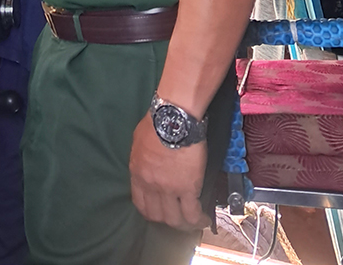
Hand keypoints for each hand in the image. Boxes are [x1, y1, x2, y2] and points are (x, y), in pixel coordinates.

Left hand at [129, 113, 208, 231]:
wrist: (174, 116)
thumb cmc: (157, 122)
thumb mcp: (139, 141)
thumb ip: (142, 159)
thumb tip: (150, 165)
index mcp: (137, 173)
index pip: (140, 203)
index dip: (151, 211)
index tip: (159, 211)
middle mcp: (150, 185)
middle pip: (157, 216)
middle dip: (168, 220)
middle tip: (178, 218)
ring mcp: (168, 188)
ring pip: (174, 219)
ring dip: (184, 224)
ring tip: (194, 222)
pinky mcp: (187, 188)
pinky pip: (192, 213)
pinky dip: (198, 220)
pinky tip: (204, 219)